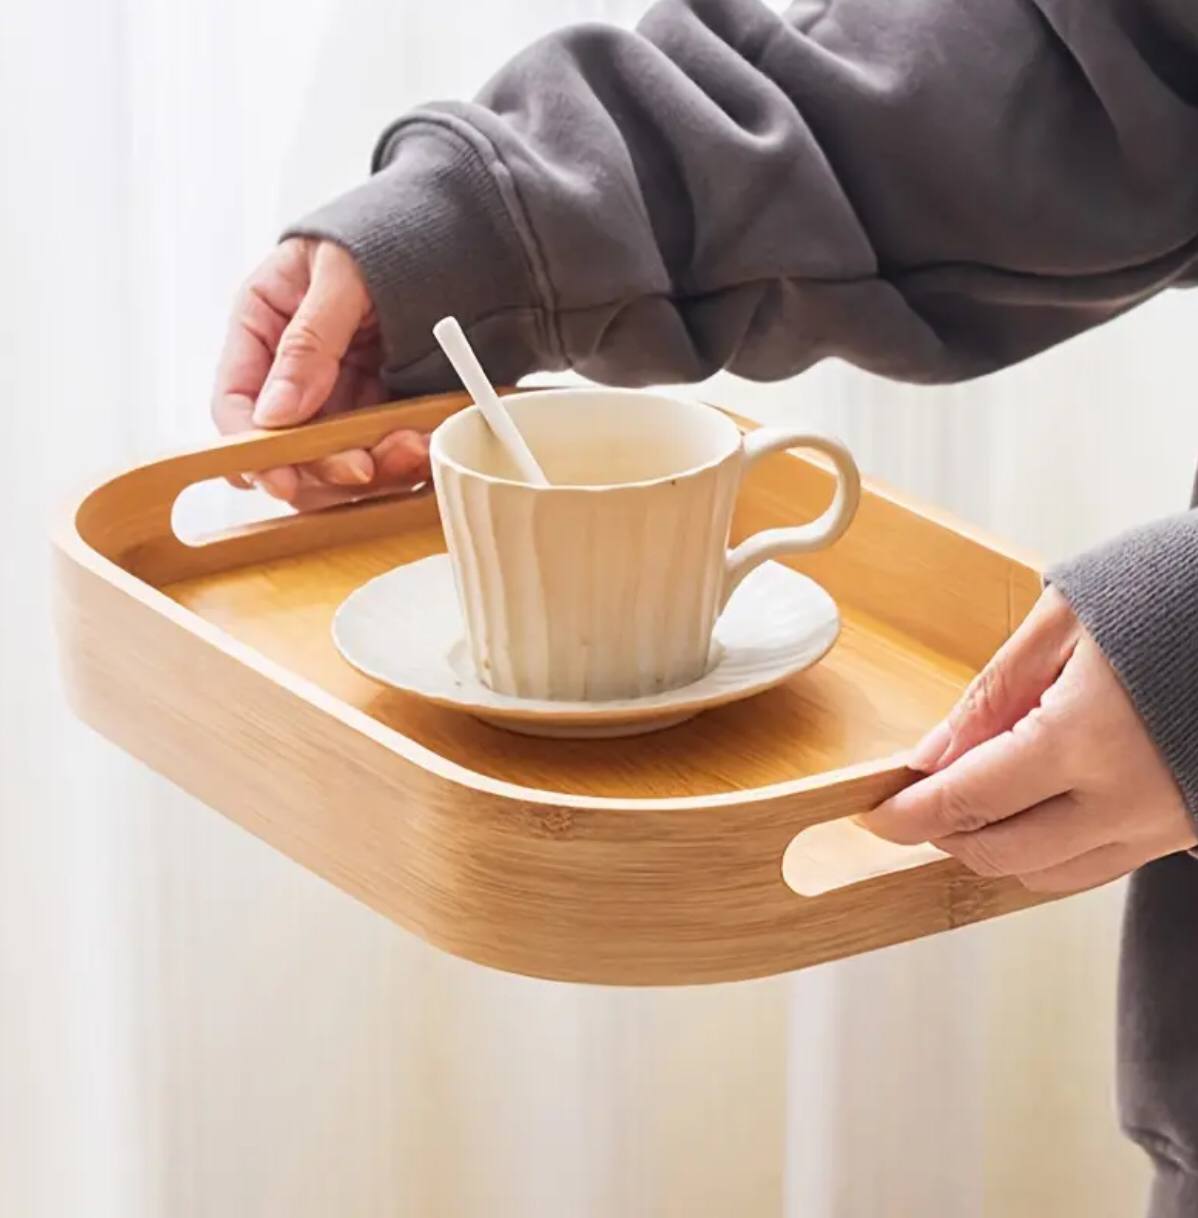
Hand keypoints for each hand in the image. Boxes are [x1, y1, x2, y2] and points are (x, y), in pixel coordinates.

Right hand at [212, 237, 429, 506]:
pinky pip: (381, 451)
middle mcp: (292, 370)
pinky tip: (425, 444)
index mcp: (262, 327)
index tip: (282, 477)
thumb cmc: (388, 232)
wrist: (454, 228)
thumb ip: (309, 340)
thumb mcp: (342, 274)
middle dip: (324, 467)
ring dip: (371, 468)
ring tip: (412, 448)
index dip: (252, 449)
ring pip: (335, 461)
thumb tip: (274, 415)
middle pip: (286, 448)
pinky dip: (401, 459)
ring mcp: (338, 394)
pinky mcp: (380, 409)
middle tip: (368, 466)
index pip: (235, 404)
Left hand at [861, 587, 1194, 892]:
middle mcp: (1131, 800)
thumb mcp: (1065, 623)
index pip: (968, 801)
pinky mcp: (1192, 829)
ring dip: (998, 850)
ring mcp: (1169, 824)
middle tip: (916, 804)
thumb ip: (992, 696)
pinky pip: (1103, 864)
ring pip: (1055, 874)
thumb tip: (933, 755)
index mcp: (1087, 740)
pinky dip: (1054, 851)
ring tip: (970, 801)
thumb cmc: (1176, 593)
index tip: (875, 814)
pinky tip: (1034, 809)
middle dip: (947, 836)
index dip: (908, 814)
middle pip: (1005, 854)